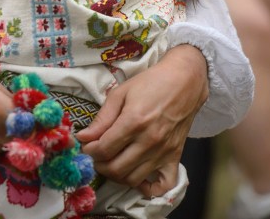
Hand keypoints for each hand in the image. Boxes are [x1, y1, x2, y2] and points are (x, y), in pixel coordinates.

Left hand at [75, 45, 207, 193]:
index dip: (89, 150)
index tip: (87, 144)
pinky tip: (137, 178)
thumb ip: (102, 119)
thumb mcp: (120, 94)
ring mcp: (164, 152)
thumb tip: (84, 137)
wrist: (185, 82)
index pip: (104, 149)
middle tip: (96, 155)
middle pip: (116, 168)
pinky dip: (148, 188)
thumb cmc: (150, 83)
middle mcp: (150, 141)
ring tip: (111, 162)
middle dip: (99, 164)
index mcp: (134, 121)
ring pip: (133, 179)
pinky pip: (163, 185)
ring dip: (116, 175)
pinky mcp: (175, 157)